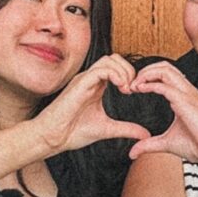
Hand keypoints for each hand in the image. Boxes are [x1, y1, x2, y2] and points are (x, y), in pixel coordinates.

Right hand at [32, 55, 151, 153]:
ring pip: (108, 60)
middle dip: (129, 70)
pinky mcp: (80, 84)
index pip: (116, 67)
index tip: (134, 92)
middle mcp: (90, 80)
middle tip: (133, 89)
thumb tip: (145, 134)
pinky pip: (100, 70)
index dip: (130, 75)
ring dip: (123, 71)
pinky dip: (114, 74)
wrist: (52, 138)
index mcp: (95, 86)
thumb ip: (126, 129)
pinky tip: (121, 87)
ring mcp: (84, 80)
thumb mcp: (107, 129)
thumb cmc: (72, 132)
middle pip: (114, 59)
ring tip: (127, 88)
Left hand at [125, 61, 197, 165]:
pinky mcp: (186, 101)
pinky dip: (149, 84)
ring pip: (165, 70)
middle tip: (131, 84)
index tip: (134, 88)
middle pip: (164, 66)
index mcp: (185, 96)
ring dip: (146, 74)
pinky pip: (164, 85)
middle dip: (145, 70)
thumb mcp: (167, 143)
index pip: (166, 74)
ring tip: (134, 85)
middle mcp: (187, 91)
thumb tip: (132, 153)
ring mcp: (188, 94)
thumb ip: (149, 144)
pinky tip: (139, 89)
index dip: (148, 77)